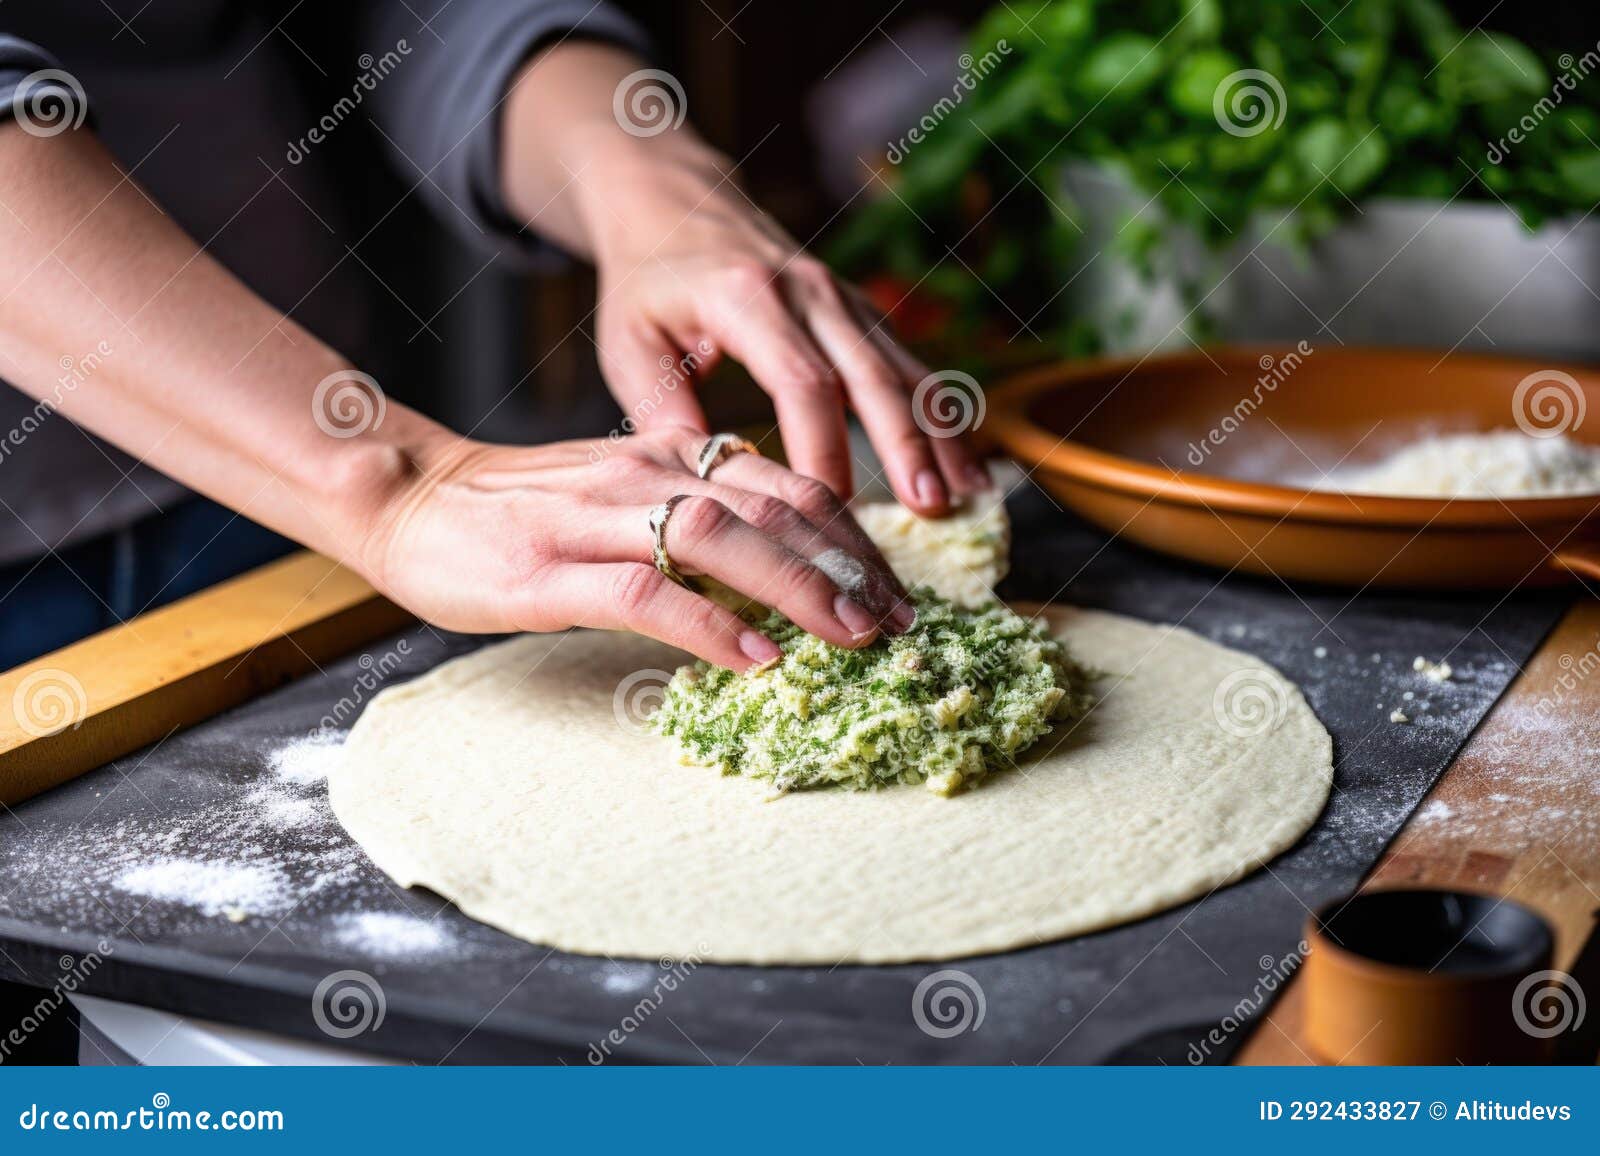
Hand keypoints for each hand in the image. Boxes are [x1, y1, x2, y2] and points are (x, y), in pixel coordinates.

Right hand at [356, 426, 914, 669]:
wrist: (411, 497)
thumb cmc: (526, 509)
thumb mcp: (626, 492)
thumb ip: (697, 513)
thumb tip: (780, 567)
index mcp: (672, 453)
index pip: (789, 484)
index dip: (854, 537)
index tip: (896, 591)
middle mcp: (647, 473)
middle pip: (773, 507)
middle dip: (848, 567)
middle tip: (898, 624)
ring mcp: (596, 518)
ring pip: (720, 537)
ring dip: (797, 588)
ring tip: (848, 636)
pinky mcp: (548, 570)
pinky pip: (642, 590)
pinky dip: (708, 623)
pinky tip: (753, 656)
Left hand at [581, 136, 990, 515]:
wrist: (674, 203)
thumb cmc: (646, 284)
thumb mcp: (629, 343)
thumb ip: (664, 412)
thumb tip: (702, 487)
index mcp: (747, 298)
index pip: (802, 382)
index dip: (822, 450)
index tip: (828, 511)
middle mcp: (809, 291)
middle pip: (872, 376)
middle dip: (906, 445)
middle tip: (931, 508)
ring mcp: (843, 299)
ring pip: (905, 370)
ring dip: (939, 435)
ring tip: (968, 496)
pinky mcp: (859, 313)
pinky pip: (909, 366)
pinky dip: (939, 416)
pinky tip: (963, 466)